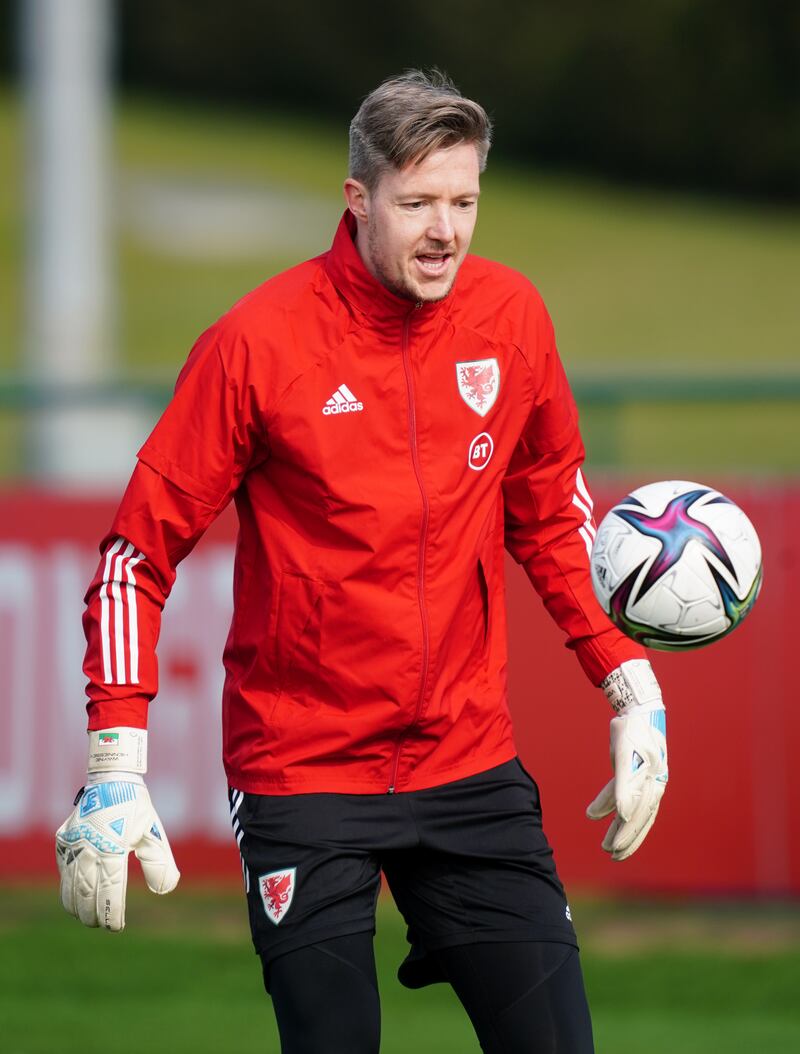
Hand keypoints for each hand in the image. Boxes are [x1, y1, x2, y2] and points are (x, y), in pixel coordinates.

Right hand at [55, 774, 179, 930]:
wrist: (112, 778)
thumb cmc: (136, 807)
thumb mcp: (153, 832)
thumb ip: (159, 863)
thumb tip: (164, 890)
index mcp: (113, 846)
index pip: (110, 889)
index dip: (111, 912)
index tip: (115, 927)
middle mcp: (89, 846)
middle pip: (86, 892)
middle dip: (92, 913)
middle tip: (100, 925)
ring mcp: (73, 843)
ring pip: (69, 884)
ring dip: (76, 905)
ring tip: (86, 918)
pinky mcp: (63, 840)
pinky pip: (63, 869)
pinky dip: (67, 887)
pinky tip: (74, 896)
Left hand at [586, 660, 667, 861]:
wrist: (638, 711)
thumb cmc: (632, 732)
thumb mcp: (624, 757)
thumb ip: (623, 787)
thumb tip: (620, 814)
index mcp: (653, 783)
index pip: (639, 815)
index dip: (628, 833)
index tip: (614, 848)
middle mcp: (653, 784)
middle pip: (639, 818)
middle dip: (626, 838)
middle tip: (611, 855)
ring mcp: (646, 780)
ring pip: (634, 810)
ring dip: (620, 827)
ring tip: (606, 845)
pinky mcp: (635, 774)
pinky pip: (624, 795)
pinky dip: (610, 805)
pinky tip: (594, 813)